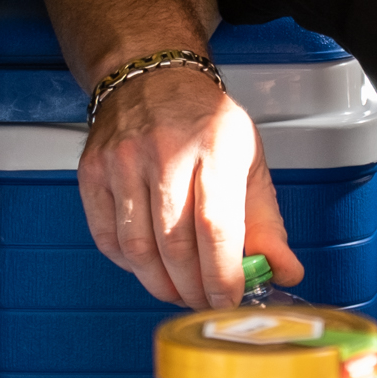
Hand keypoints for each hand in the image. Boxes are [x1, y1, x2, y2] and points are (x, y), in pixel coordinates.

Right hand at [78, 65, 301, 307]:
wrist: (151, 75)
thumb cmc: (203, 119)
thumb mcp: (249, 159)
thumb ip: (266, 221)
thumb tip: (283, 271)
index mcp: (215, 145)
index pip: (216, 227)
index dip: (222, 275)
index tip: (230, 298)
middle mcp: (164, 151)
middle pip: (175, 244)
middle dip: (194, 288)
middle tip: (206, 301)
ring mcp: (123, 161)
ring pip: (137, 248)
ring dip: (161, 284)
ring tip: (180, 291)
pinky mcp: (93, 172)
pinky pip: (107, 238)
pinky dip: (129, 265)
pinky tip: (149, 266)